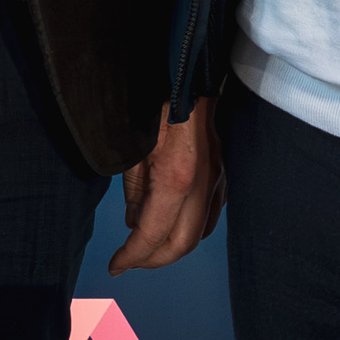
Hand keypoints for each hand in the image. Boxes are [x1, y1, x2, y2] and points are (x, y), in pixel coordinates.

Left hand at [109, 105, 223, 271]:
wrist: (187, 74)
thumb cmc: (153, 105)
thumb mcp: (131, 147)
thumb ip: (134, 190)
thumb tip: (135, 223)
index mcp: (175, 178)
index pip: (153, 234)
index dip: (132, 256)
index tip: (116, 265)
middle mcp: (202, 185)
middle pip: (181, 244)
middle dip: (153, 259)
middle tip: (129, 261)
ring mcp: (218, 180)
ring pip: (199, 233)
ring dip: (172, 247)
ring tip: (146, 246)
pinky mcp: (223, 173)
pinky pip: (211, 215)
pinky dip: (191, 229)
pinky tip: (172, 225)